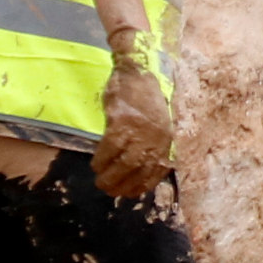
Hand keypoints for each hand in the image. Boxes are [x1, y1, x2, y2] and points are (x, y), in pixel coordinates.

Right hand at [92, 59, 174, 197]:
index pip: (156, 171)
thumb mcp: (157, 123)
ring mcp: (140, 129)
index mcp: (167, 139)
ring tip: (99, 180)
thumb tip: (137, 168)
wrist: (140, 69)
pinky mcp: (123, 121)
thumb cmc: (146, 98)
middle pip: (139, 169)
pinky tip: (96, 164)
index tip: (128, 193)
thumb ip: (152, 144)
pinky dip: (102, 158)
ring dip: (110, 175)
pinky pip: (111, 146)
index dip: (141, 185)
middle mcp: (157, 137)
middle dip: (122, 184)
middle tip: (107, 190)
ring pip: (124, 162)